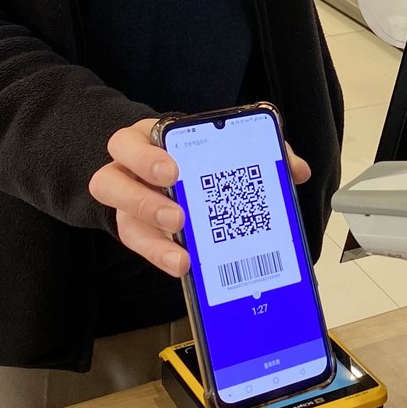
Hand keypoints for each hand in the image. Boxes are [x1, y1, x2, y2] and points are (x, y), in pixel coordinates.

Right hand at [89, 118, 310, 276]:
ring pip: (121, 222)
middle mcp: (127, 172)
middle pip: (110, 183)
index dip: (145, 157)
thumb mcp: (219, 145)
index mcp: (146, 142)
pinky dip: (162, 257)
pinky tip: (185, 265)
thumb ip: (256, 150)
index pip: (128, 142)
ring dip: (153, 240)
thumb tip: (296, 169)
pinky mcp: (134, 232)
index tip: (174, 171)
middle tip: (179, 217)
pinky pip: (139, 247)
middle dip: (144, 202)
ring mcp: (127, 205)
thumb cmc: (195, 155)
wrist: (168, 170)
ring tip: (183, 254)